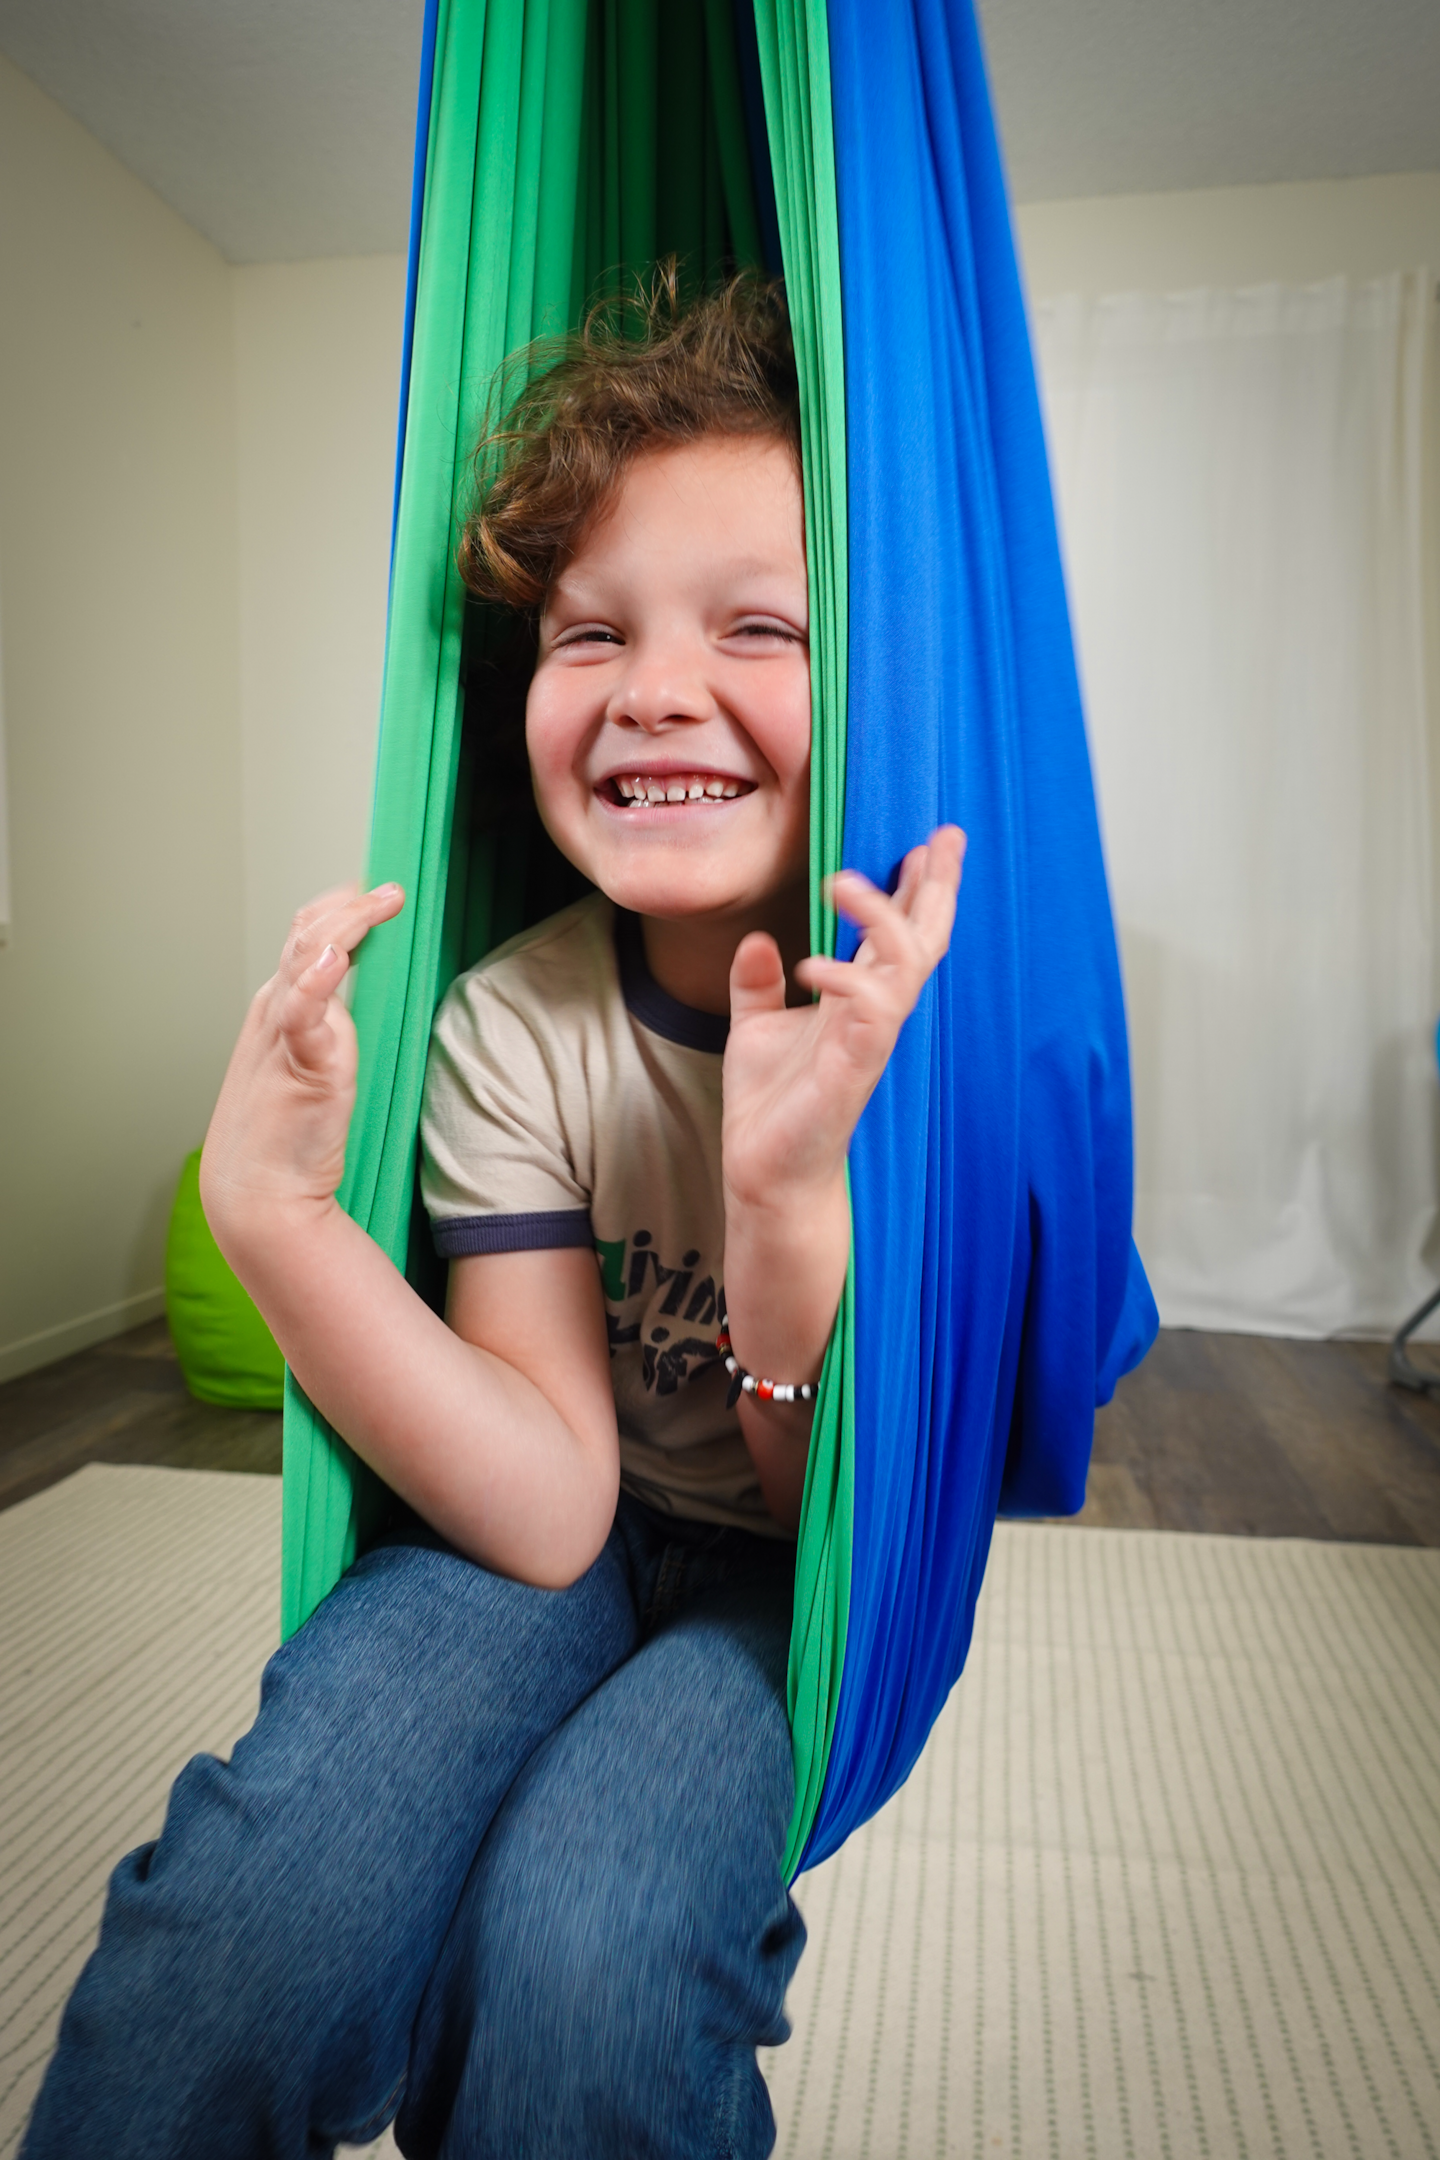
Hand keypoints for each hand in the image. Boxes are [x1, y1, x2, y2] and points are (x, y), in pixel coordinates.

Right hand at [200, 883, 404, 1253]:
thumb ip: (330, 1027)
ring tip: (377, 903)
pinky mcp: (301, 1065)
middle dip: (349, 906)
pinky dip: (315, 982)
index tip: (377, 893)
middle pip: (307, 935)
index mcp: (280, 1007)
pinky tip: (335, 960)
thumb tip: (358, 1001)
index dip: (341, 909)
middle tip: (391, 891)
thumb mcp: (310, 1062)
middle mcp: (276, 1010)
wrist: (259, 1191)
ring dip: (344, 925)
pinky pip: (302, 1014)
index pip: (306, 938)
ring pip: (306, 959)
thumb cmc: (287, 1133)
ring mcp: (284, 1034)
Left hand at [722, 827, 963, 1207]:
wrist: (765, 1172)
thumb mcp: (755, 1029)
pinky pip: (872, 1009)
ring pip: (907, 963)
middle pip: (924, 938)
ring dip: (883, 916)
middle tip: (946, 837)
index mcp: (857, 1000)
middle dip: (938, 887)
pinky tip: (808, 964)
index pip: (898, 932)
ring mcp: (871, 1037)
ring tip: (843, 880)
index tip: (928, 842)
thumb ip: (759, 984)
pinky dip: (844, 978)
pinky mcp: (857, 1065)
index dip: (916, 888)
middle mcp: (873, 1013)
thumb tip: (758, 937)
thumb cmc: (772, 1107)